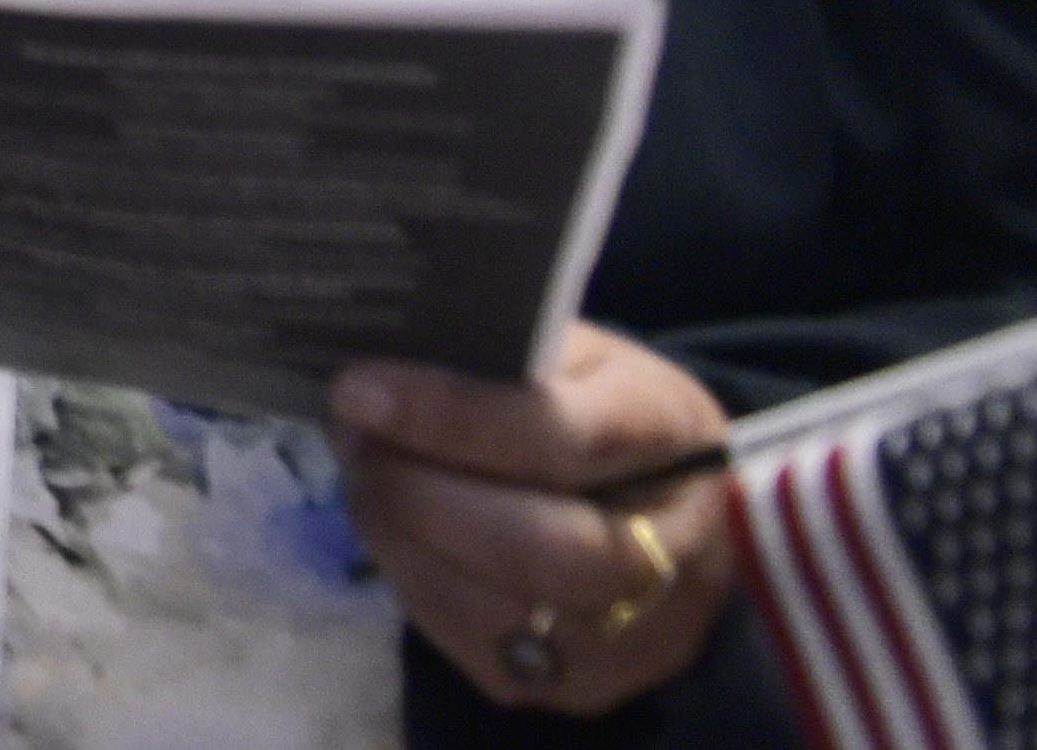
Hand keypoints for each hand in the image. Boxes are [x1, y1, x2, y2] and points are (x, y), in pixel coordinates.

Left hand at [329, 329, 740, 711]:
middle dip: (422, 495)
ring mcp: (634, 634)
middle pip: (543, 550)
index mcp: (669, 440)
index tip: (361, 390)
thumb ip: (499, 358)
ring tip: (365, 477)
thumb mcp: (578, 356)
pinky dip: (417, 581)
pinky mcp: (581, 683)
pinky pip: (478, 646)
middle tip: (354, 440)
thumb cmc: (607, 412)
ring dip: (406, 539)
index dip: (455, 419)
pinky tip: (394, 528)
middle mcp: (671, 551)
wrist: (682, 517)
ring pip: (502, 609)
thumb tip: (384, 353)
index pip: (565, 440)